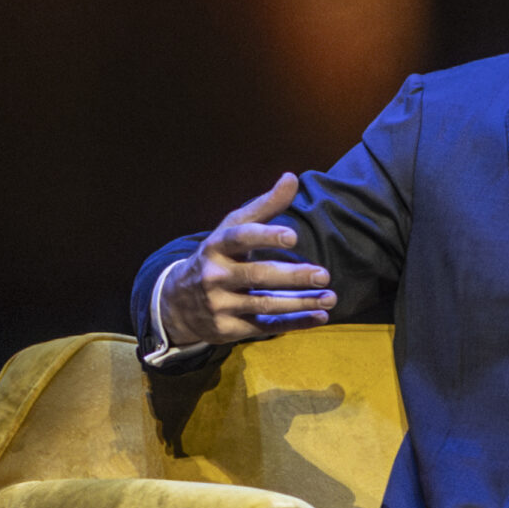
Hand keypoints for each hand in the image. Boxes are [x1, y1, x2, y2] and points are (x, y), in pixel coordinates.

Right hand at [159, 173, 337, 345]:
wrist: (178, 302)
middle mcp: (215, 276)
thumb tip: (292, 177)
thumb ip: (264, 207)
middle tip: (324, 274)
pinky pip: (266, 326)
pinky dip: (295, 323)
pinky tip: (319, 316)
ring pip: (265, 304)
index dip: (265, 237)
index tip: (293, 237)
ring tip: (330, 297)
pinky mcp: (228, 329)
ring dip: (301, 303)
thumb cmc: (217, 258)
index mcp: (217, 246)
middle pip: (258, 275)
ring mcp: (220, 305)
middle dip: (293, 276)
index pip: (240, 237)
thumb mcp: (232, 230)